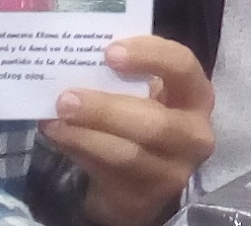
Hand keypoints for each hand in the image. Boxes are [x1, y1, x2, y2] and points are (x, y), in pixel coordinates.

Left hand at [40, 35, 214, 225]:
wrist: (141, 178)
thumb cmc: (141, 118)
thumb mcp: (144, 95)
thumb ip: (123, 76)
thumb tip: (76, 58)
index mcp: (196, 95)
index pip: (183, 67)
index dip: (149, 56)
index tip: (109, 52)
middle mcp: (194, 135)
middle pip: (155, 123)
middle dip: (105, 109)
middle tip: (66, 98)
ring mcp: (173, 172)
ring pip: (128, 154)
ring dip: (85, 135)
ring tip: (55, 120)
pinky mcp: (146, 198)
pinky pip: (109, 173)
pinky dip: (79, 152)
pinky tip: (58, 135)